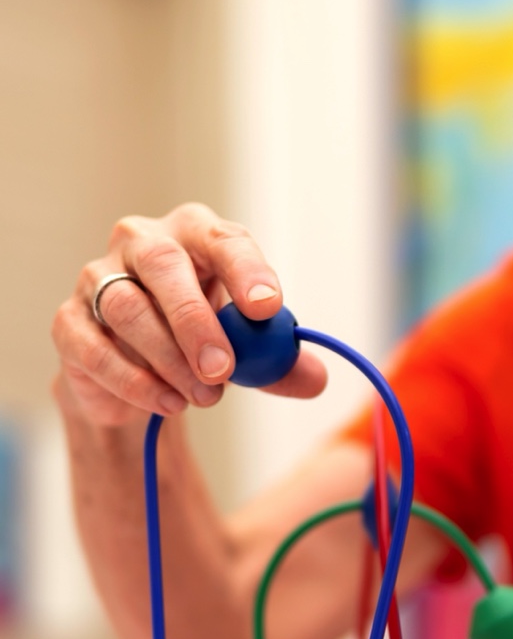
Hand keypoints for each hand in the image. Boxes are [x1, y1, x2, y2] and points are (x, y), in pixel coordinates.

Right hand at [52, 202, 326, 426]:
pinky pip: (94, 348)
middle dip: (196, 320)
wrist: (139, 376)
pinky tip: (168, 402)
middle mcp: (142, 244)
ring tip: (205, 397)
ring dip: (170, 359)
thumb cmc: (203, 342)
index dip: (246, 270)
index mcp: (196, 236)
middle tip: (222, 369)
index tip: (267, 308)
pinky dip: (134, 381)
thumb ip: (280, 360)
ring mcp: (97, 278)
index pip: (222, 239)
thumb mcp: (249, 349)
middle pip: (164, 266)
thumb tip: (316, 379)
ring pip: (127, 308)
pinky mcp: (69, 322)